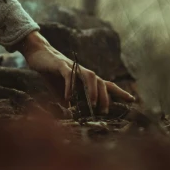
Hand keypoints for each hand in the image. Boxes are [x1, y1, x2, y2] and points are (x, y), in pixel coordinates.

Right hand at [15, 31, 134, 113]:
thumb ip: (68, 101)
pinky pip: (69, 76)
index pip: (106, 85)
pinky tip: (68, 99)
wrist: (38, 55)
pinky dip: (70, 88)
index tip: (132, 99)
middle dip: (106, 96)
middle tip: (105, 111)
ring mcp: (73, 67)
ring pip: (90, 76)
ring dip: (93, 91)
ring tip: (93, 104)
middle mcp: (83, 72)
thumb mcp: (61, 91)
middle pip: (101, 82)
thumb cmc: (51, 73)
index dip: (119, 92)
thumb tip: (71, 114)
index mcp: (85, 79)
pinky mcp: (61, 65)